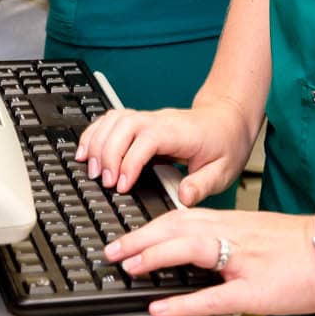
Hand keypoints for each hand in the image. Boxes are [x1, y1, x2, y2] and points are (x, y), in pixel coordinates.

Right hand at [76, 97, 253, 205]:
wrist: (227, 119)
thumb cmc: (224, 144)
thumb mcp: (224, 170)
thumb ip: (204, 185)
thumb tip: (184, 196)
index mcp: (179, 133)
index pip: (147, 139)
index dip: (130, 161)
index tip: (121, 186)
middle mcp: (160, 121)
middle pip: (124, 125)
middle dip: (108, 153)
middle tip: (103, 182)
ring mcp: (149, 119)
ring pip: (114, 119)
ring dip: (97, 142)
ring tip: (90, 169)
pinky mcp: (141, 122)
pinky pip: (111, 120)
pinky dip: (95, 133)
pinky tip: (86, 151)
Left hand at [103, 207, 314, 315]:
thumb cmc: (304, 247)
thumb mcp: (261, 235)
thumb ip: (230, 240)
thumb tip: (200, 254)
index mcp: (233, 223)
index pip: (180, 218)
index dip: (149, 227)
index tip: (124, 236)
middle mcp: (232, 235)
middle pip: (175, 229)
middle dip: (138, 239)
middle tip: (111, 251)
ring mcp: (242, 262)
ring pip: (188, 250)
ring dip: (153, 257)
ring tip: (125, 267)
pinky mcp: (254, 290)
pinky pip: (211, 296)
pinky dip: (182, 302)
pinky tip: (160, 307)